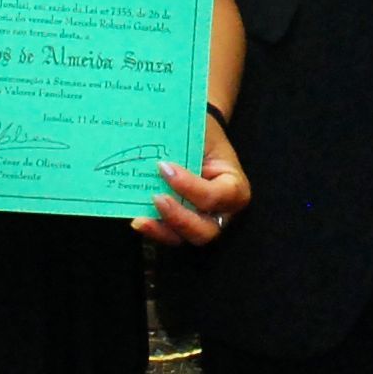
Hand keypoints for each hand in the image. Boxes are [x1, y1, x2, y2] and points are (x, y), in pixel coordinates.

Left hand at [135, 111, 250, 246]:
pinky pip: (169, 235)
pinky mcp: (182, 226)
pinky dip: (154, 230)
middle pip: (205, 231)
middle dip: (179, 218)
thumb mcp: (201, 134)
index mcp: (235, 188)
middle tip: (157, 198)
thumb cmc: (204, 135)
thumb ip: (186, 145)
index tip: (164, 167)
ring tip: (140, 220)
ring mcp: (201, 222)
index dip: (191, 187)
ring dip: (162, 230)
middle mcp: (222, 213)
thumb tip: (157, 152)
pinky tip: (138, 220)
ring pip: (185, 239)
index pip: (216, 196)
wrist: (199, 139)